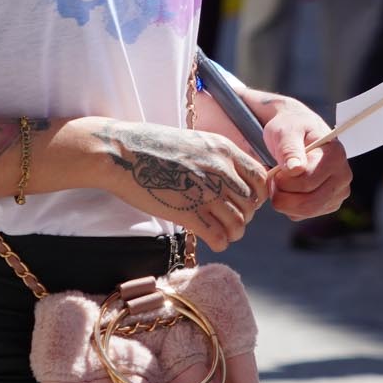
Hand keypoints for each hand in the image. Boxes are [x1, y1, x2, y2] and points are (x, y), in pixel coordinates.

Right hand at [82, 119, 270, 251]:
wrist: (121, 152)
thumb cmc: (153, 145)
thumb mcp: (195, 140)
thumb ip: (217, 157)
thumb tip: (232, 175)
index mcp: (224, 149)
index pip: (260, 178)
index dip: (256, 193)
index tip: (244, 200)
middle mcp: (221, 170)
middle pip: (252, 204)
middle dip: (244, 215)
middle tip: (231, 218)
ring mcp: (206, 192)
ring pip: (239, 224)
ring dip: (233, 232)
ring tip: (223, 232)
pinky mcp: (188, 213)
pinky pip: (219, 237)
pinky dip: (220, 242)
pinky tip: (213, 240)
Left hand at [253, 94, 350, 219]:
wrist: (296, 133)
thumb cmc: (290, 128)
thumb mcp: (286, 131)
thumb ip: (289, 148)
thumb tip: (295, 168)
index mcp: (336, 155)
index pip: (306, 182)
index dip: (283, 179)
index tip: (274, 168)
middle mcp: (343, 177)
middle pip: (308, 202)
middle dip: (282, 193)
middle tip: (272, 177)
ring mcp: (337, 193)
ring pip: (304, 212)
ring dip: (283, 200)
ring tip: (278, 180)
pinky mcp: (327, 205)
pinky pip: (301, 215)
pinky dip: (288, 206)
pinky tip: (287, 188)